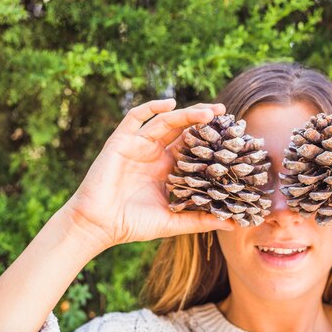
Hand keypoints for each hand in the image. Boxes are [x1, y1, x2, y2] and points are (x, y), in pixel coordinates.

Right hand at [63, 99, 234, 249]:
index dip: (210, 139)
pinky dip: (151, 108)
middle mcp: (154, 154)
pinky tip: (170, 105)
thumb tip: (233, 224)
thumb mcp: (173, 222)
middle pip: (183, 129)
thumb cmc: (132, 225)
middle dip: (203, 119)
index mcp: (167, 169)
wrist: (98, 226)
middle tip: (224, 112)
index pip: (193, 147)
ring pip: (166, 121)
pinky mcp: (120, 142)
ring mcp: (138, 145)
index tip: (232, 135)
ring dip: (187, 114)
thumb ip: (200, 220)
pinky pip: (134, 118)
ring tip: (209, 112)